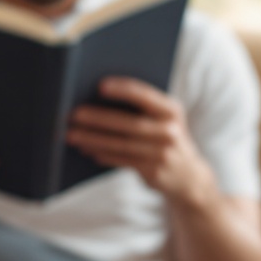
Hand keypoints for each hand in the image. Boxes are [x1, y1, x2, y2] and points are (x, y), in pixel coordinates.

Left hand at [66, 77, 214, 205]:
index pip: (146, 96)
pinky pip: (122, 161)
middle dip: (99, 118)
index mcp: (172, 110)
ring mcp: (163, 154)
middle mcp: (170, 131)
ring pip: (122, 144)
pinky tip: (86, 149)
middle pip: (129, 123)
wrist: (188, 175)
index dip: (123, 90)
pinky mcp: (154, 172)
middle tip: (74, 114)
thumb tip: (98, 96)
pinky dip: (102, 155)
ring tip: (71, 134)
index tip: (100, 85)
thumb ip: (142, 108)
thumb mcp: (164, 118)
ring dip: (94, 139)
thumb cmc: (164, 136)